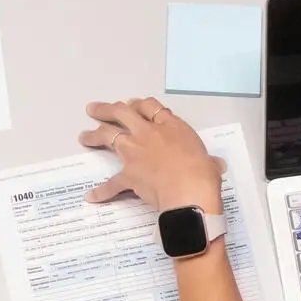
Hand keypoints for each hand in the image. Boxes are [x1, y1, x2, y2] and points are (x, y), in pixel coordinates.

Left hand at [80, 98, 223, 212]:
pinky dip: (102, 191)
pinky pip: (111, 183)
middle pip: (121, 113)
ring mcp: (134, 152)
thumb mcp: (209, 161)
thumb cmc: (202, 173)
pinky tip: (92, 195)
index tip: (132, 105)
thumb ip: (208, 161)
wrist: (189, 192)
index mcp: (169, 125)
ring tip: (84, 137)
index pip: (149, 106)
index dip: (138, 105)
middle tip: (94, 109)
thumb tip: (216, 166)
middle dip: (106, 109)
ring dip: (94, 136)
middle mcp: (148, 133)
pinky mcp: (128, 174)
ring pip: (108, 136)